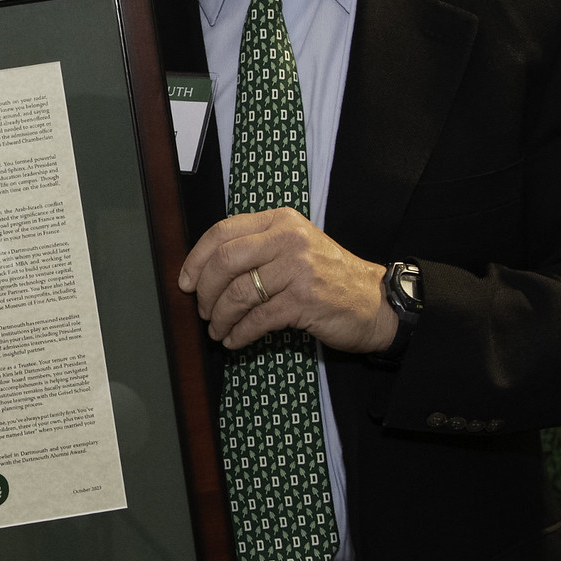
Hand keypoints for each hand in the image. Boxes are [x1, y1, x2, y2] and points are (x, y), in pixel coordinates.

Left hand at [177, 208, 395, 353]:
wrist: (375, 301)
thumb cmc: (328, 276)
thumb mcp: (295, 246)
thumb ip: (256, 248)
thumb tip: (204, 271)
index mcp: (280, 221)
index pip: (222, 232)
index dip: (196, 259)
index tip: (185, 281)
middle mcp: (288, 239)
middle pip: (224, 262)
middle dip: (205, 291)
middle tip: (202, 309)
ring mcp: (298, 269)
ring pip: (237, 293)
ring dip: (220, 317)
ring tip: (218, 329)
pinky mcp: (304, 300)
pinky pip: (257, 319)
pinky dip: (239, 333)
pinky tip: (235, 339)